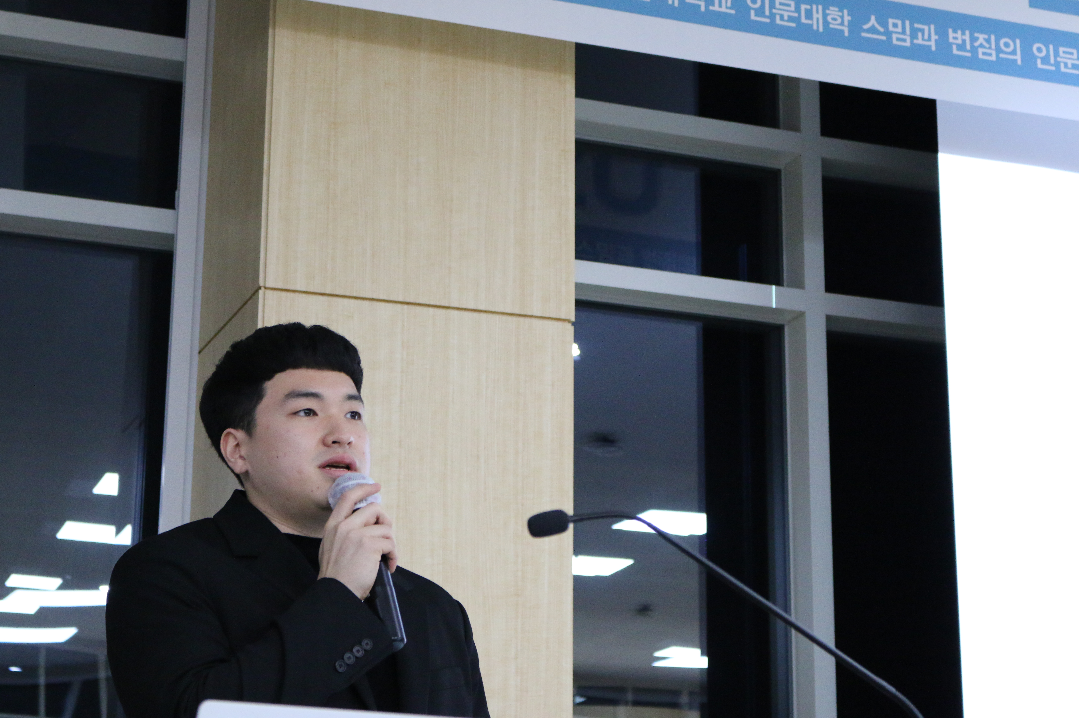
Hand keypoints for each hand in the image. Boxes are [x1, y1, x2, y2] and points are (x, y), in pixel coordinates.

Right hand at [319, 482, 396, 598]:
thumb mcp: (331, 547)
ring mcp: (356, 534)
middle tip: (386, 538)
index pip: (348, 497)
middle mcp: (344, 526)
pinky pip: (391, 544)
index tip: (376, 486)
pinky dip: (393, 556)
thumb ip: (344, 532)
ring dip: (390, 544)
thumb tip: (366, 523)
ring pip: (386, 528)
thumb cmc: (337, 576)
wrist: (335, 593)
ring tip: (385, 558)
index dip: (364, 489)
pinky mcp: (369, 545)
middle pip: (374, 508)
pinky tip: (388, 566)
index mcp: (333, 526)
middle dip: (385, 522)